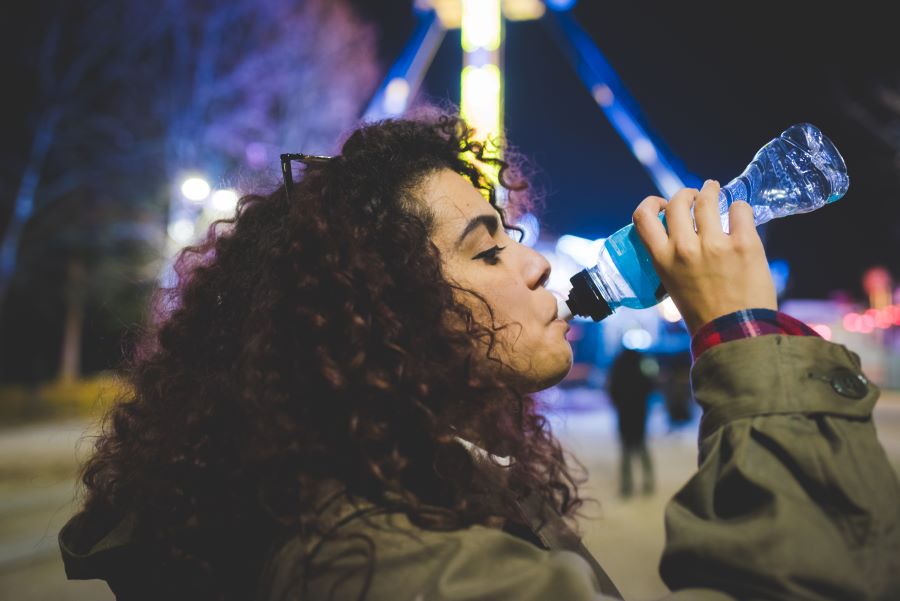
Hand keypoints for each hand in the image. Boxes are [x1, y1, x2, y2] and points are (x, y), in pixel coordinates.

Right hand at [632, 180, 776, 335]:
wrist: (735, 333)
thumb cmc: (704, 314)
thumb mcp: (673, 285)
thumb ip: (673, 260)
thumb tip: (682, 238)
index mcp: (662, 260)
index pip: (643, 217)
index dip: (651, 203)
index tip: (661, 203)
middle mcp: (684, 248)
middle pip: (677, 202)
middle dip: (685, 193)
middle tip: (695, 195)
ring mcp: (715, 244)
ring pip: (708, 199)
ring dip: (711, 190)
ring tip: (714, 189)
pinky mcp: (744, 244)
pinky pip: (740, 210)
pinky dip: (739, 208)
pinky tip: (739, 213)